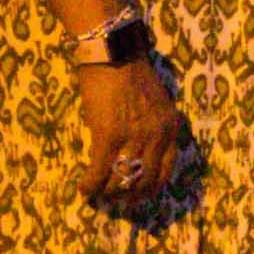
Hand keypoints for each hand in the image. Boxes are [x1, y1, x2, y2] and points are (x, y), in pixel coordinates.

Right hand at [72, 50, 191, 210]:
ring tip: (98, 194)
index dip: (152, 187)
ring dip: (108, 192)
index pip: (167, 169)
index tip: (141, 196)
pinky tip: (84, 189)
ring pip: (122, 179)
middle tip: (118, 201)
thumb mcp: (155, 102)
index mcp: (170, 127)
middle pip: (146, 180)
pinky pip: (99, 171)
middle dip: (131, 196)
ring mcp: (133, 137)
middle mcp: (156, 136)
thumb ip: (153, 126)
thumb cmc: (130, 73)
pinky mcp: (108, 135)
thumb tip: (139, 151)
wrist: (112, 52)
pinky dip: (90, 185)